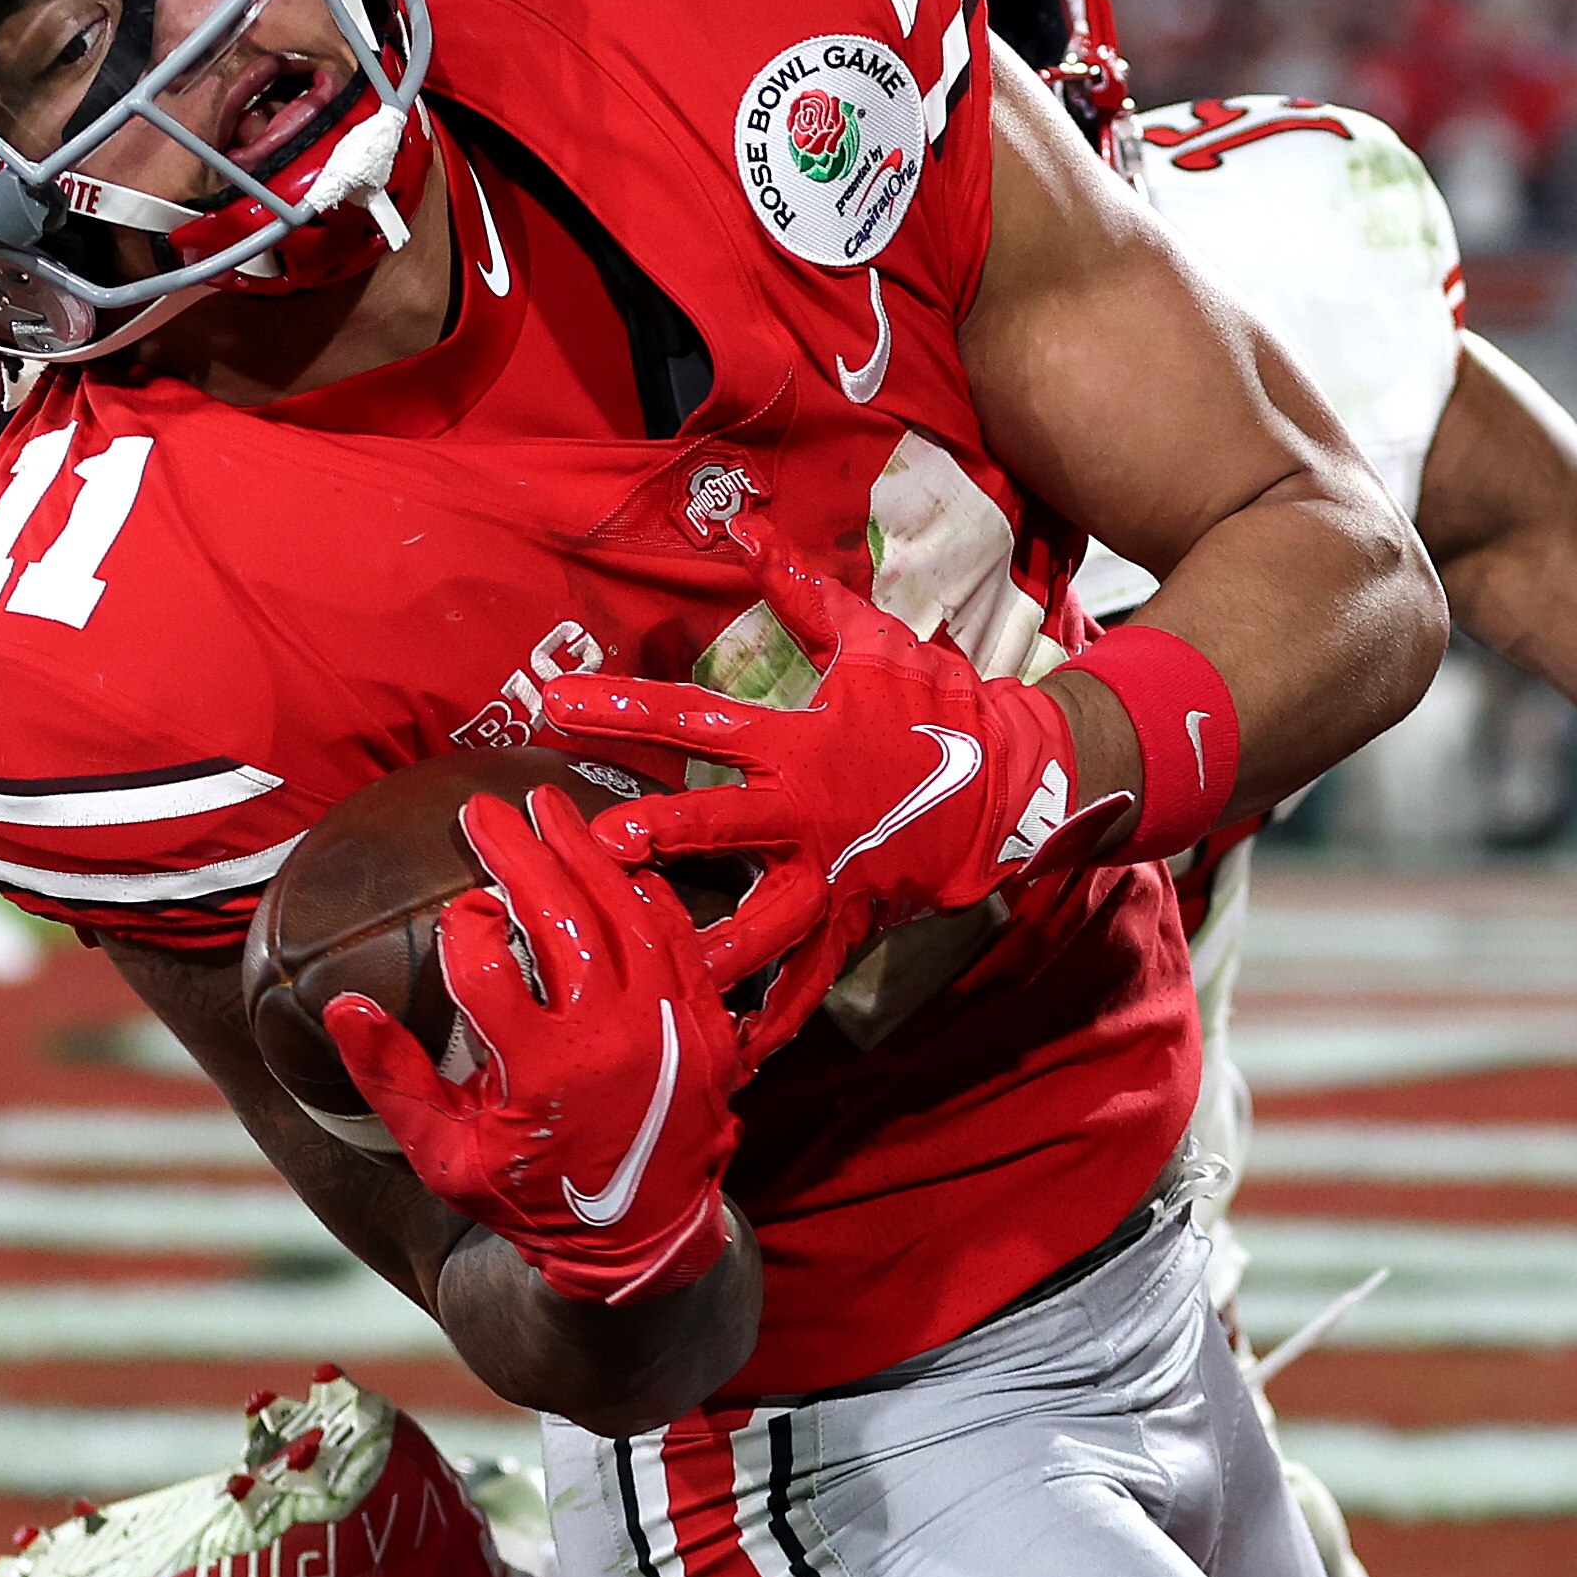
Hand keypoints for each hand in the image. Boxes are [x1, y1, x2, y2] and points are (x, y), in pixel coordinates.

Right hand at [325, 785, 740, 1301]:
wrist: (641, 1242)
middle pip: (560, 915)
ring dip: (582, 852)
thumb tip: (340, 1003)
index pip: (485, 963)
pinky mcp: (708, 1028)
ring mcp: (669, 1029)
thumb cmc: (529, 1200)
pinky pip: (680, 939)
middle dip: (517, 851)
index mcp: (540, 1072)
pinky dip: (646, 895)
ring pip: (625, 912)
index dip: (462, 928)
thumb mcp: (443, 1157)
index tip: (456, 915)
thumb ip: (391, 1079)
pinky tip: (616, 863)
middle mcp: (611, 1041)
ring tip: (546, 808)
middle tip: (483, 808)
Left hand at [537, 535, 1121, 1065]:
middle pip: (722, 823)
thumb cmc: (937, 704)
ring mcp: (832, 875)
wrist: (1021, 782)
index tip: (555, 702)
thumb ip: (796, 589)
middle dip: (661, 833)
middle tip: (600, 843)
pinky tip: (735, 1052)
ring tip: (653, 976)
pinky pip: (813, 979)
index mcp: (798, 742)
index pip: (695, 719)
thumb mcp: (869, 637)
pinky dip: (778, 1018)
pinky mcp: (856, 920)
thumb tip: (742, 525)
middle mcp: (807, 813)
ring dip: (707, 947)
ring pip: (761, 921)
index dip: (624, 708)